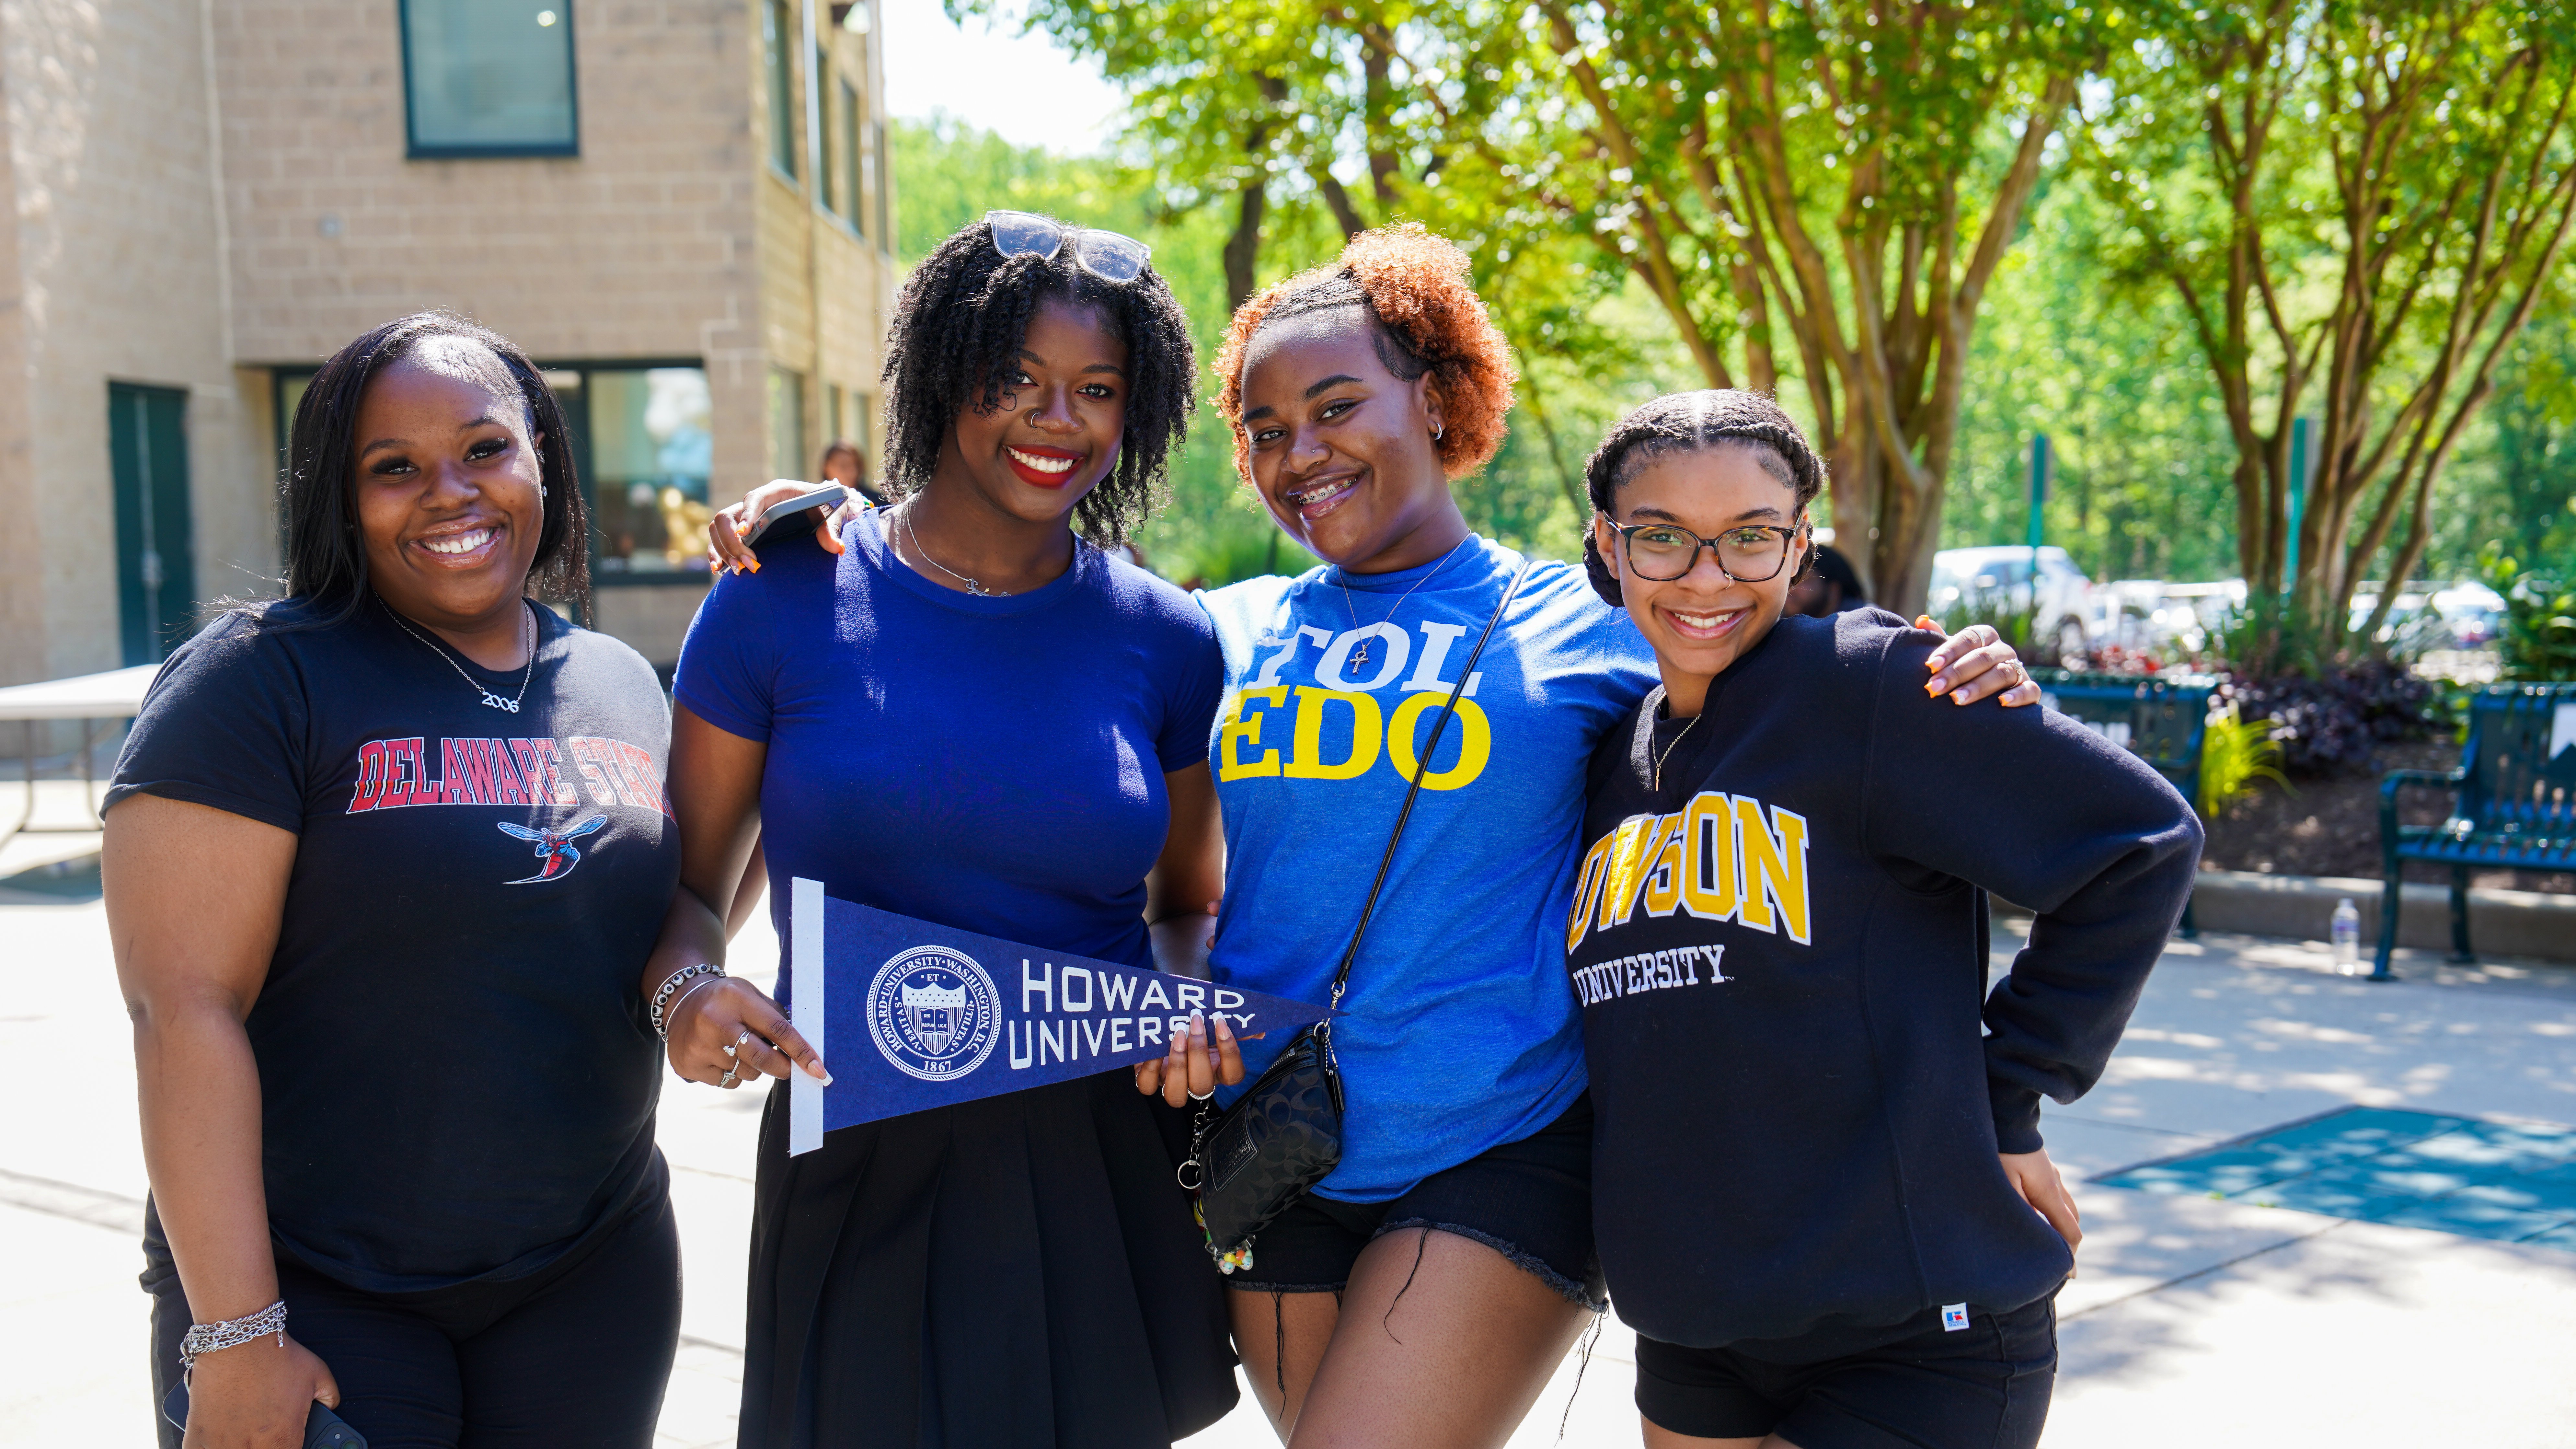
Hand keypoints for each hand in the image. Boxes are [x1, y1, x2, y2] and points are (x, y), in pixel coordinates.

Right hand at [180, 1331, 337, 1448]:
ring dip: (237, 1446)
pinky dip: (208, 1447)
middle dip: (264, 1447)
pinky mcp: (197, 1437)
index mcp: (283, 1440)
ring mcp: (221, 1445)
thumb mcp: (319, 1375)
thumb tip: (329, 1408)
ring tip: (242, 1435)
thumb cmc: (277, 1357)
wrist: (240, 1341)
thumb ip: (328, 1398)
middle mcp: (251, 1448)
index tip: (287, 1444)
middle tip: (263, 1437)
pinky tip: (219, 1437)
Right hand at [666, 975, 830, 1088]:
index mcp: (736, 999)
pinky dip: (733, 1074)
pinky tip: (722, 1056)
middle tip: (788, 1068)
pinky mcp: (689, 1066)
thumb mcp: (750, 995)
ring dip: (754, 1068)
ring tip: (741, 1049)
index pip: (778, 1029)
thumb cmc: (727, 1000)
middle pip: (762, 1058)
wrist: (680, 1002)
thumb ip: (775, 1016)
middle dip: (782, 1067)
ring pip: (746, 1073)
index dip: (801, 1051)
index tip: (819, 1070)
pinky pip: (727, 1082)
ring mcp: (699, 1046)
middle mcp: (715, 1022)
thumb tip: (804, 1047)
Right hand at [705, 480, 866, 574]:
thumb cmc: (826, 505)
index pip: (754, 498)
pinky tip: (719, 569)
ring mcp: (745, 515)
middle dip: (733, 541)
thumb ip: (832, 529)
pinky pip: (719, 538)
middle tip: (748, 564)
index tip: (744, 533)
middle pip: (727, 516)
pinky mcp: (741, 529)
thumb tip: (836, 548)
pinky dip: (717, 553)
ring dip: (723, 550)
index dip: (747, 514)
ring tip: (738, 570)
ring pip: (719, 528)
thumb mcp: (833, 513)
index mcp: (777, 491)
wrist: (822, 505)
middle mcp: (756, 501)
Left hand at [1134, 1010, 1244, 1107]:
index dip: (1229, 1052)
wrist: (1162, 1018)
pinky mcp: (1149, 1080)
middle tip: (1195, 1022)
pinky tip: (1153, 1048)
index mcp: (1217, 1070)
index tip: (1220, 1022)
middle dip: (1199, 1053)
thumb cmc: (1191, 1020)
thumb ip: (1235, 1025)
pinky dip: (1150, 1068)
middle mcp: (1195, 1081)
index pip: (1233, 1075)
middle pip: (1202, 1086)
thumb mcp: (1212, 1020)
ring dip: (1178, 1064)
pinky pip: (1147, 1086)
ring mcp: (1171, 1083)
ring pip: (1175, 1096)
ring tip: (1177, 1034)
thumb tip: (1258, 1032)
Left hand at [1920, 619, 2042, 707]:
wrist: (1989, 694)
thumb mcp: (1951, 654)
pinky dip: (2018, 696)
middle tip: (1935, 688)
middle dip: (1956, 673)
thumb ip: (1938, 639)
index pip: (1967, 639)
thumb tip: (1922, 620)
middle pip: (1982, 657)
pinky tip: (2002, 703)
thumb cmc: (1963, 669)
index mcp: (1984, 636)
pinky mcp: (2030, 689)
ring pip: (2002, 673)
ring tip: (1957, 699)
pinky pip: (2029, 690)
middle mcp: (2003, 650)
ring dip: (1978, 687)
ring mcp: (2018, 668)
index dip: (1949, 651)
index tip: (1930, 665)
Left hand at [2001, 1147, 2081, 1265]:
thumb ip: (2020, 1210)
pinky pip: (2056, 1196)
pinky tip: (2039, 1217)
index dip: (2070, 1255)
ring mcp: (2052, 1174)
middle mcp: (2056, 1183)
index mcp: (2049, 1191)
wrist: (2004, 1115)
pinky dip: (2054, 1211)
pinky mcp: (2044, 1168)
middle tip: (2056, 1263)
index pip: (2069, 1231)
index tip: (2068, 1275)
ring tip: (2049, 1244)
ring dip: (2062, 1226)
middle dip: (2067, 1243)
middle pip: (2071, 1222)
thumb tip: (2036, 1238)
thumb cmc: (1998, 1149)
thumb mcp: (2004, 1183)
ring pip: (2066, 1208)